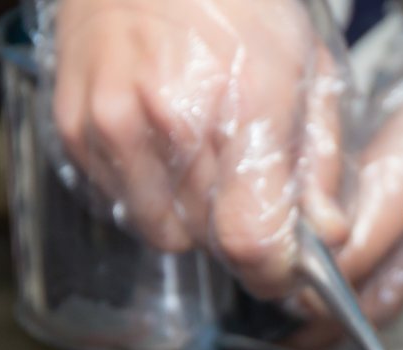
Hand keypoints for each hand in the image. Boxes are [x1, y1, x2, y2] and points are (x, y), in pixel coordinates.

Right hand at [48, 0, 351, 298]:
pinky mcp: (77, 128)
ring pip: (166, 230)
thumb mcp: (309, 71)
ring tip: (204, 156)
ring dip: (191, 215)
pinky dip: (148, 191)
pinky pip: (122, 203)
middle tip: (248, 184)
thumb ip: (321, 165)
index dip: (273, 271)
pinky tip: (162, 141)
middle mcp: (172, 118)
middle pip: (213, 240)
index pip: (251, 239)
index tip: (284, 269)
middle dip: (239, 230)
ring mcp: (115, 124)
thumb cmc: (239, 3)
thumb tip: (325, 238)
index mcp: (246, 103)